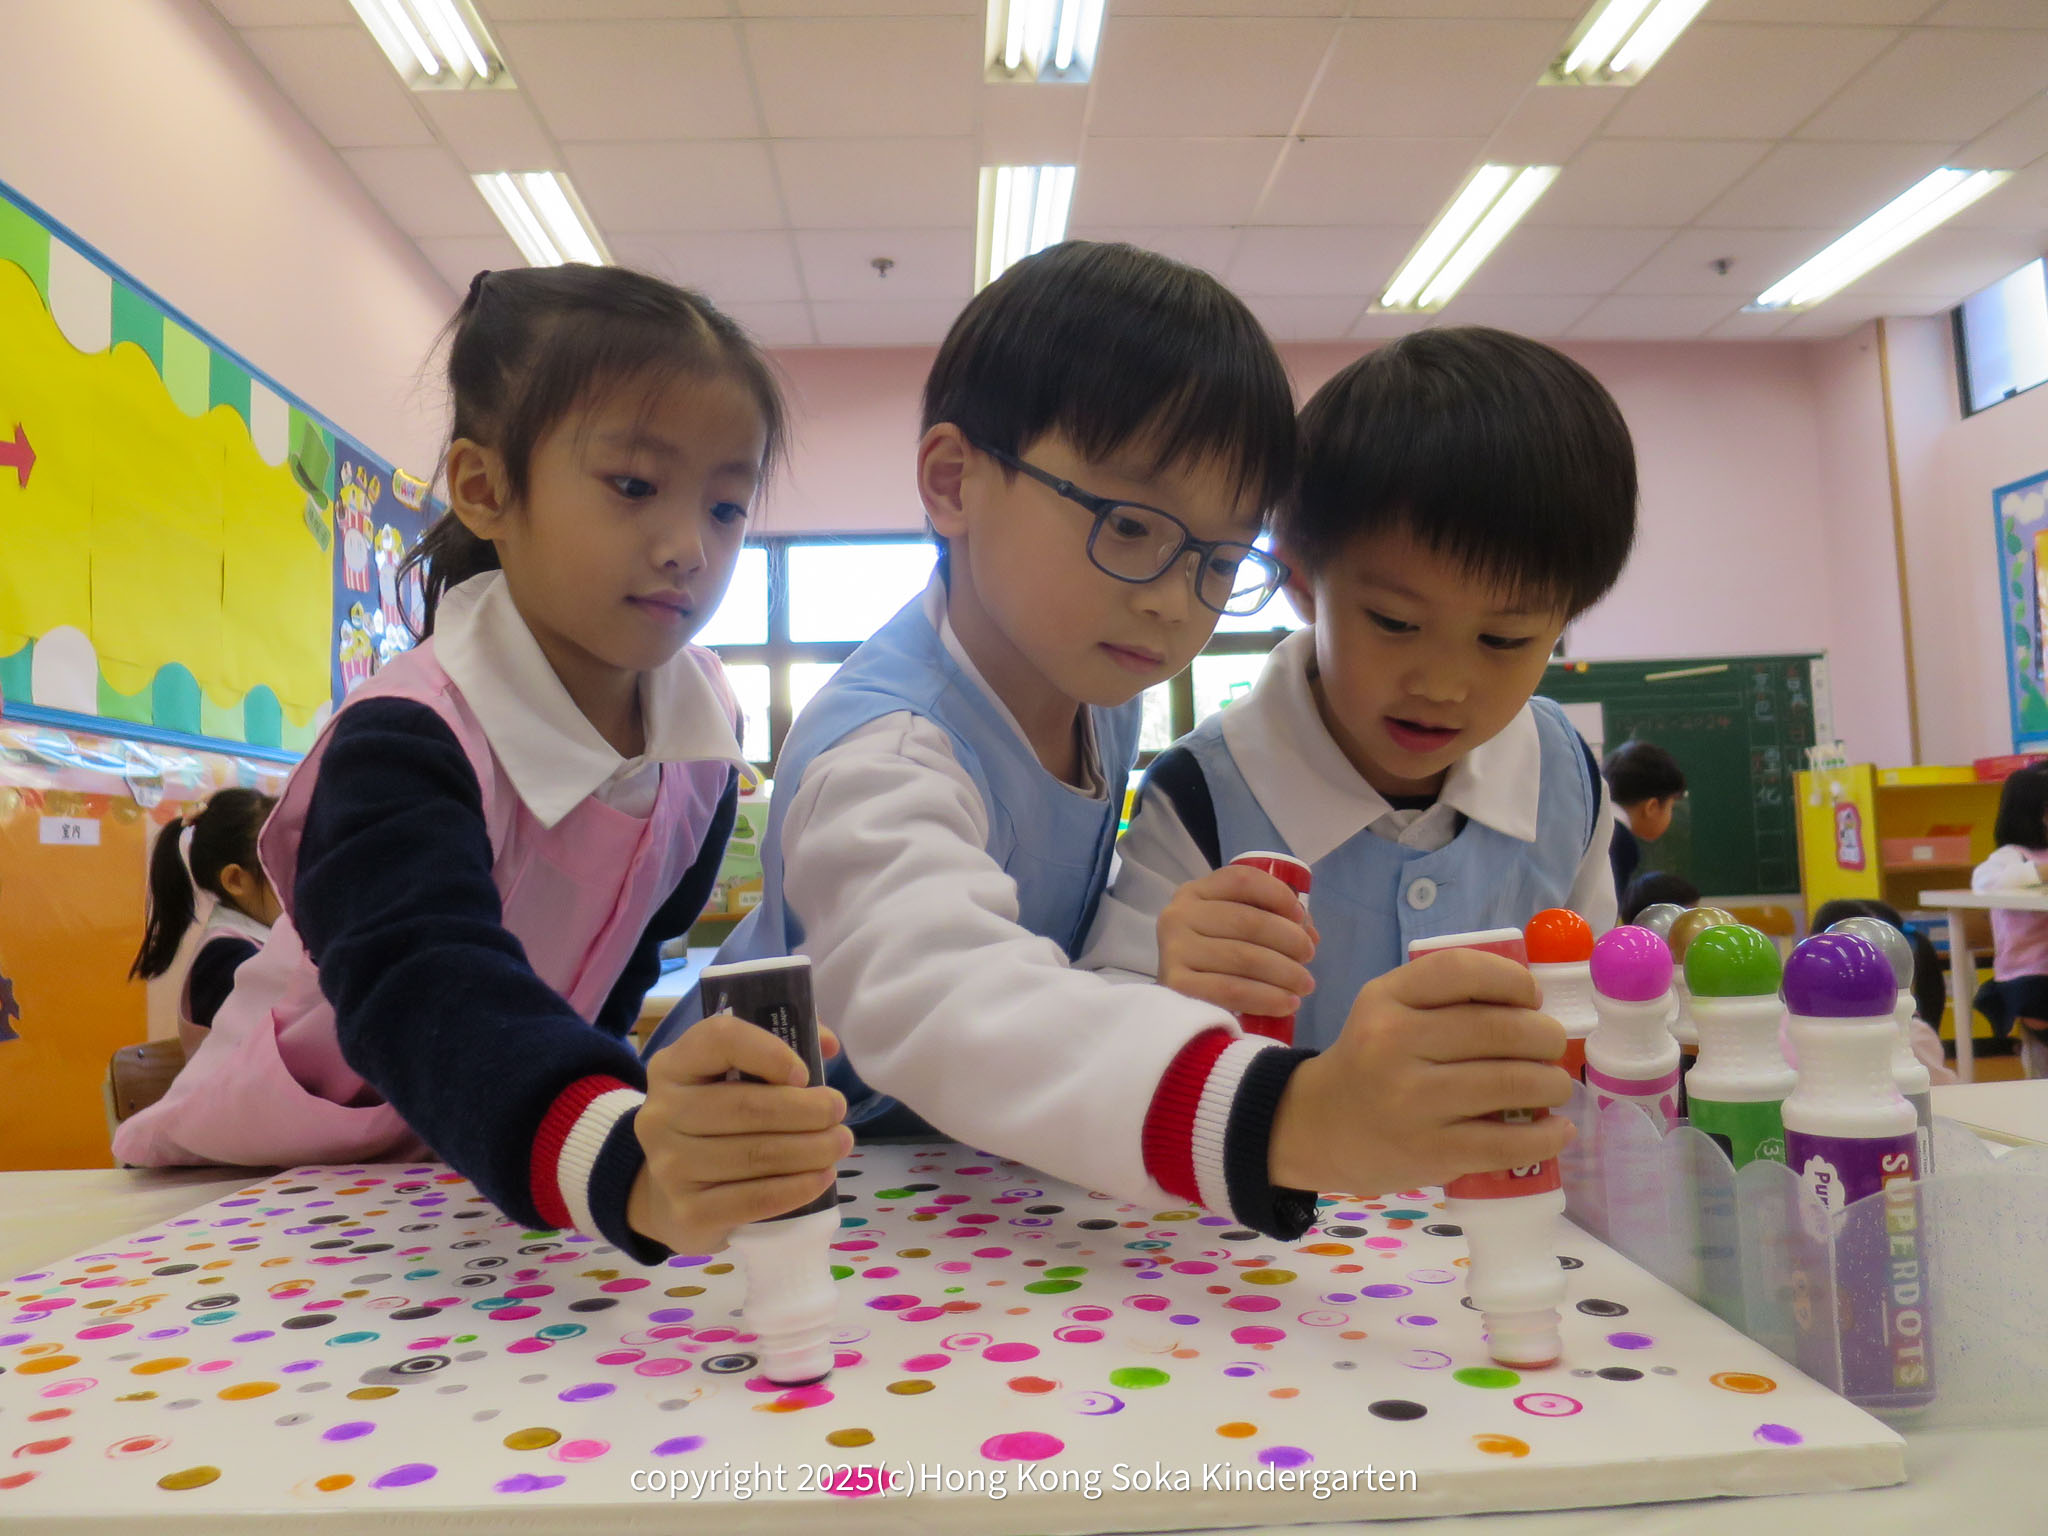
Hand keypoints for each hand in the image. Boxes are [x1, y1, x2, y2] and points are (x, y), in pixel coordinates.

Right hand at [628, 1013, 850, 1255]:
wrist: (669, 1195)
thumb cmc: (714, 1124)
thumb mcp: (728, 1078)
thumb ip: (776, 1050)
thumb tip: (828, 1045)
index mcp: (673, 1066)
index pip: (720, 1040)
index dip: (769, 1051)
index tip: (804, 1073)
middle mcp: (663, 1113)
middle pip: (747, 1106)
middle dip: (808, 1110)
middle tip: (839, 1113)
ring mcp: (670, 1166)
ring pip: (756, 1154)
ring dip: (812, 1150)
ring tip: (838, 1144)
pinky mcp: (689, 1212)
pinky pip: (755, 1199)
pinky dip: (797, 1188)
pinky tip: (821, 1177)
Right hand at [1156, 864, 1316, 1017]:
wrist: (1173, 1000)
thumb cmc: (1214, 954)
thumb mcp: (1233, 924)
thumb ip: (1270, 918)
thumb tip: (1308, 933)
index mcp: (1196, 892)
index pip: (1242, 880)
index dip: (1278, 895)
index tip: (1300, 918)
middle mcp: (1179, 915)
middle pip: (1248, 921)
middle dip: (1290, 940)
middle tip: (1309, 956)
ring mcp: (1175, 950)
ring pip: (1243, 957)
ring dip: (1284, 972)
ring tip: (1304, 984)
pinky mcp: (1177, 986)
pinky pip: (1231, 990)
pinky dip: (1266, 998)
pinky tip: (1286, 1003)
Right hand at [1268, 949, 1572, 1195]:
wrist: (1318, 1127)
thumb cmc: (1370, 1063)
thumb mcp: (1386, 1011)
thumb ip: (1444, 999)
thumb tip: (1534, 1008)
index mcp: (1385, 1000)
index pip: (1462, 971)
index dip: (1512, 980)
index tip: (1531, 998)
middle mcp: (1394, 1044)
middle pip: (1498, 1029)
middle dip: (1546, 1036)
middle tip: (1553, 1046)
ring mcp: (1412, 1102)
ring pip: (1511, 1083)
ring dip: (1553, 1083)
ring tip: (1555, 1085)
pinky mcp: (1429, 1152)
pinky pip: (1505, 1143)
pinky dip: (1546, 1136)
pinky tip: (1558, 1130)